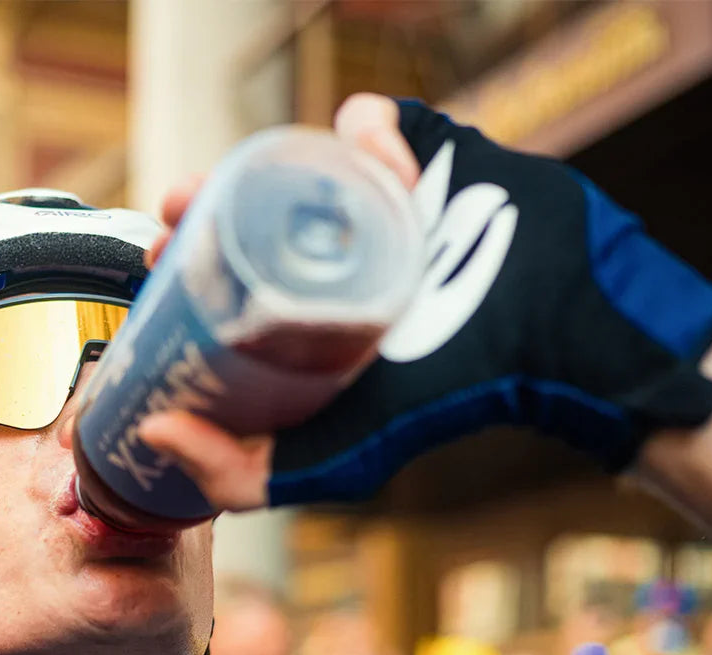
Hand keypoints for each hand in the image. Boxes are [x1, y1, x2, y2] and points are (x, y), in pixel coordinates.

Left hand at [144, 94, 711, 515]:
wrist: (559, 342)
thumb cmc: (447, 400)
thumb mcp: (332, 458)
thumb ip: (248, 475)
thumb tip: (153, 436)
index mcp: (317, 316)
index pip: (231, 278)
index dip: (184, 265)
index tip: (154, 265)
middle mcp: (343, 257)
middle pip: (253, 213)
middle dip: (205, 203)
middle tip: (177, 211)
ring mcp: (384, 206)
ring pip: (304, 163)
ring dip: (269, 164)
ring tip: (251, 188)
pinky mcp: (431, 156)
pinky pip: (378, 122)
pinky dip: (364, 133)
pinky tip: (369, 167)